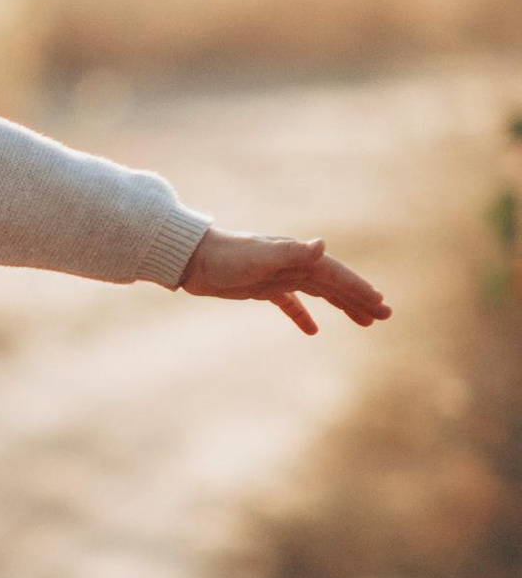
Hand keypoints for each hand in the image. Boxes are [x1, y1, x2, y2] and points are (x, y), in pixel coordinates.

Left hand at [177, 228, 391, 337]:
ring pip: (319, 293)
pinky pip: (290, 303)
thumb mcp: (260, 256)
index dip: (359, 289)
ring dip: (342, 306)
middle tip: (385, 316)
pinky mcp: (262, 288)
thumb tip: (322, 246)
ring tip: (365, 322)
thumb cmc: (225, 256)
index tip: (381, 304)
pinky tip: (313, 332)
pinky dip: (303, 316)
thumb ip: (291, 252)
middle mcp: (293, 264)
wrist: (192, 258)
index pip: (336, 275)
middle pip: (334, 285)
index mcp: (298, 257)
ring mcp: (279, 276)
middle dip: (360, 299)